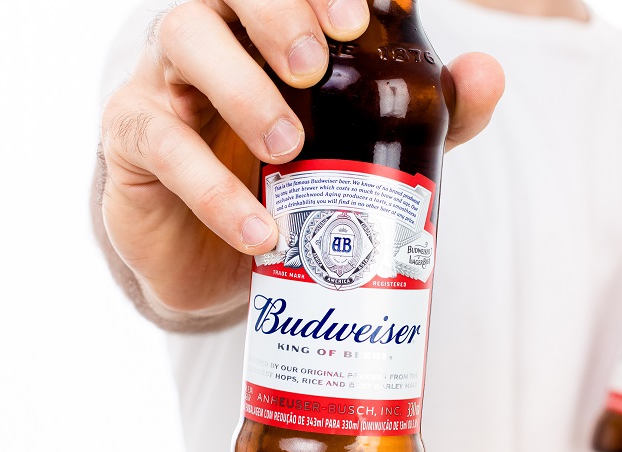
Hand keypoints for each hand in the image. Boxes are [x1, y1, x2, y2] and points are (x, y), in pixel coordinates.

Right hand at [99, 0, 504, 317]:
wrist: (213, 256)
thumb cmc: (285, 183)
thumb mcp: (361, 148)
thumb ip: (424, 113)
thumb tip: (488, 74)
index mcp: (266, 30)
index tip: (362, 14)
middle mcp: (213, 39)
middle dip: (277, 14)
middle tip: (317, 64)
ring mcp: (164, 83)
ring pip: (184, 41)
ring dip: (241, 88)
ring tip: (288, 146)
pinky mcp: (133, 142)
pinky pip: (163, 148)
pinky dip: (213, 190)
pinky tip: (259, 230)